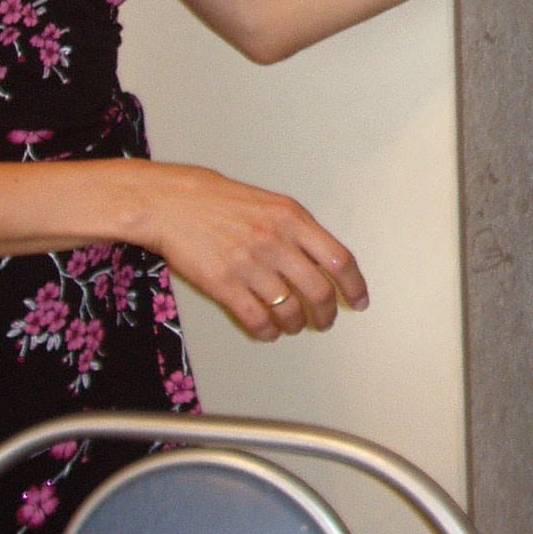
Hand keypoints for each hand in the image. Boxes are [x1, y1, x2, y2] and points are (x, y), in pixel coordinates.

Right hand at [135, 162, 369, 342]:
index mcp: (293, 219)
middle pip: (319, 291)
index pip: (339, 259)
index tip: (359, 300)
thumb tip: (326, 263)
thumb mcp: (272, 204)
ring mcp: (249, 264)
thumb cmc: (220, 202)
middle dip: (327, 314)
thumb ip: (300, 231)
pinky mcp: (223, 284)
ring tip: (294, 325)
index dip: (354, 286)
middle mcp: (276, 241)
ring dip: (296, 324)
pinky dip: (268, 332)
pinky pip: (257, 319)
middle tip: (325, 321)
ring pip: (290, 310)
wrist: (173, 203)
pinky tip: (269, 331)